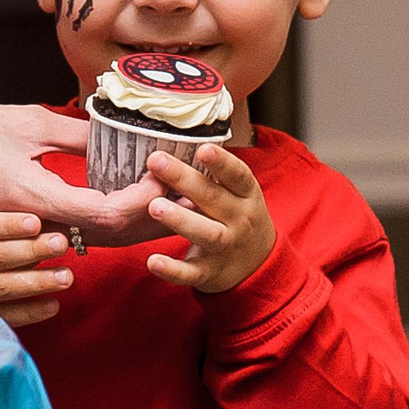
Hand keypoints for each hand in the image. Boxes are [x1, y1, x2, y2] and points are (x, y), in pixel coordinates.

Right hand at [0, 96, 165, 243]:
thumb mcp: (25, 120)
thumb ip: (75, 132)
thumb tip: (120, 135)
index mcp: (31, 196)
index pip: (103, 215)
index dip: (142, 203)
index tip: (165, 180)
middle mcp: (25, 224)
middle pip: (100, 239)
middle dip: (145, 223)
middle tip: (179, 202)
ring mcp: (14, 231)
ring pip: (82, 242)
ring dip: (123, 228)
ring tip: (159, 207)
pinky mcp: (6, 229)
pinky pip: (60, 237)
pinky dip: (92, 226)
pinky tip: (112, 210)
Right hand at [0, 211, 73, 326]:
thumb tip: (41, 219)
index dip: (8, 224)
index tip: (36, 220)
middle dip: (31, 250)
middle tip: (61, 243)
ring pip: (0, 288)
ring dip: (36, 282)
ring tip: (66, 276)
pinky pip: (1, 316)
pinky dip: (28, 313)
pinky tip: (52, 305)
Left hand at [142, 146, 275, 292]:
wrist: (256, 266)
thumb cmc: (237, 217)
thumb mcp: (238, 194)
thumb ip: (216, 172)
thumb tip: (179, 135)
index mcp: (246, 196)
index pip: (238, 176)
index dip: (222, 163)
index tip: (203, 148)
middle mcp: (239, 221)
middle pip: (213, 198)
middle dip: (185, 180)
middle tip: (156, 161)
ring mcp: (225, 248)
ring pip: (205, 233)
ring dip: (180, 219)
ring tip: (154, 206)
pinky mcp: (209, 273)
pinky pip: (190, 272)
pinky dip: (172, 269)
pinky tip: (152, 260)